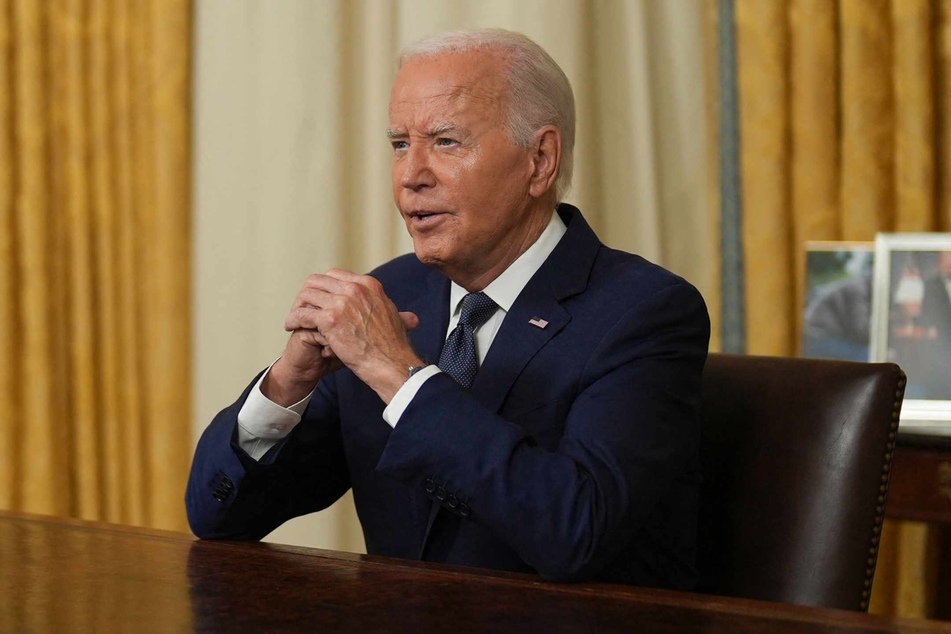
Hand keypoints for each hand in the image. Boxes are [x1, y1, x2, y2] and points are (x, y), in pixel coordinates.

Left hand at [279, 269, 421, 402]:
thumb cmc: (391, 345)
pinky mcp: (329, 319)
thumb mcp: (391, 314)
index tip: (317, 299)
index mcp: (368, 285)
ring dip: (297, 306)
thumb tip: (378, 301)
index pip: (335, 275)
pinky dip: (293, 319)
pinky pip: (302, 314)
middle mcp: (354, 288)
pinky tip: (291, 327)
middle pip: (317, 281)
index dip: (322, 287)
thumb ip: (378, 303)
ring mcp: (341, 302)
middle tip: (301, 307)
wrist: (391, 362)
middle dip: (306, 294)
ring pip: (306, 294)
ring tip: (294, 318)